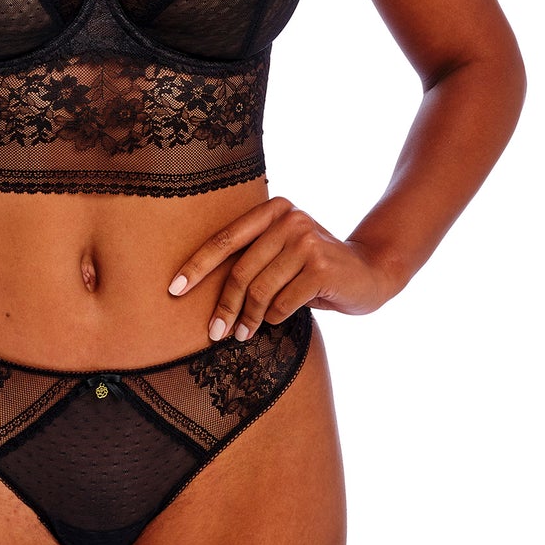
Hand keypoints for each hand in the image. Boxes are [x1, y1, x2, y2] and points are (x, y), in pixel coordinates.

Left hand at [167, 196, 396, 340]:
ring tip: (242, 334)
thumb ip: (253, 259)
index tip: (174, 289)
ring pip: (260, 290)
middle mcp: (289, 219)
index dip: (197, 266)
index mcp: (273, 210)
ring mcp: (307, 241)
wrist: (370, 272)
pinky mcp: (321, 267)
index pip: (225, 239)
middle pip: (240, 271)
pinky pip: (283, 303)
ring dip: (248, 319)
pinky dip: (276, 318)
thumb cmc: (314, 269)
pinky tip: (278, 321)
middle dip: (224, 306)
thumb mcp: (283, 254)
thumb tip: (202, 291)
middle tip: (215, 332)